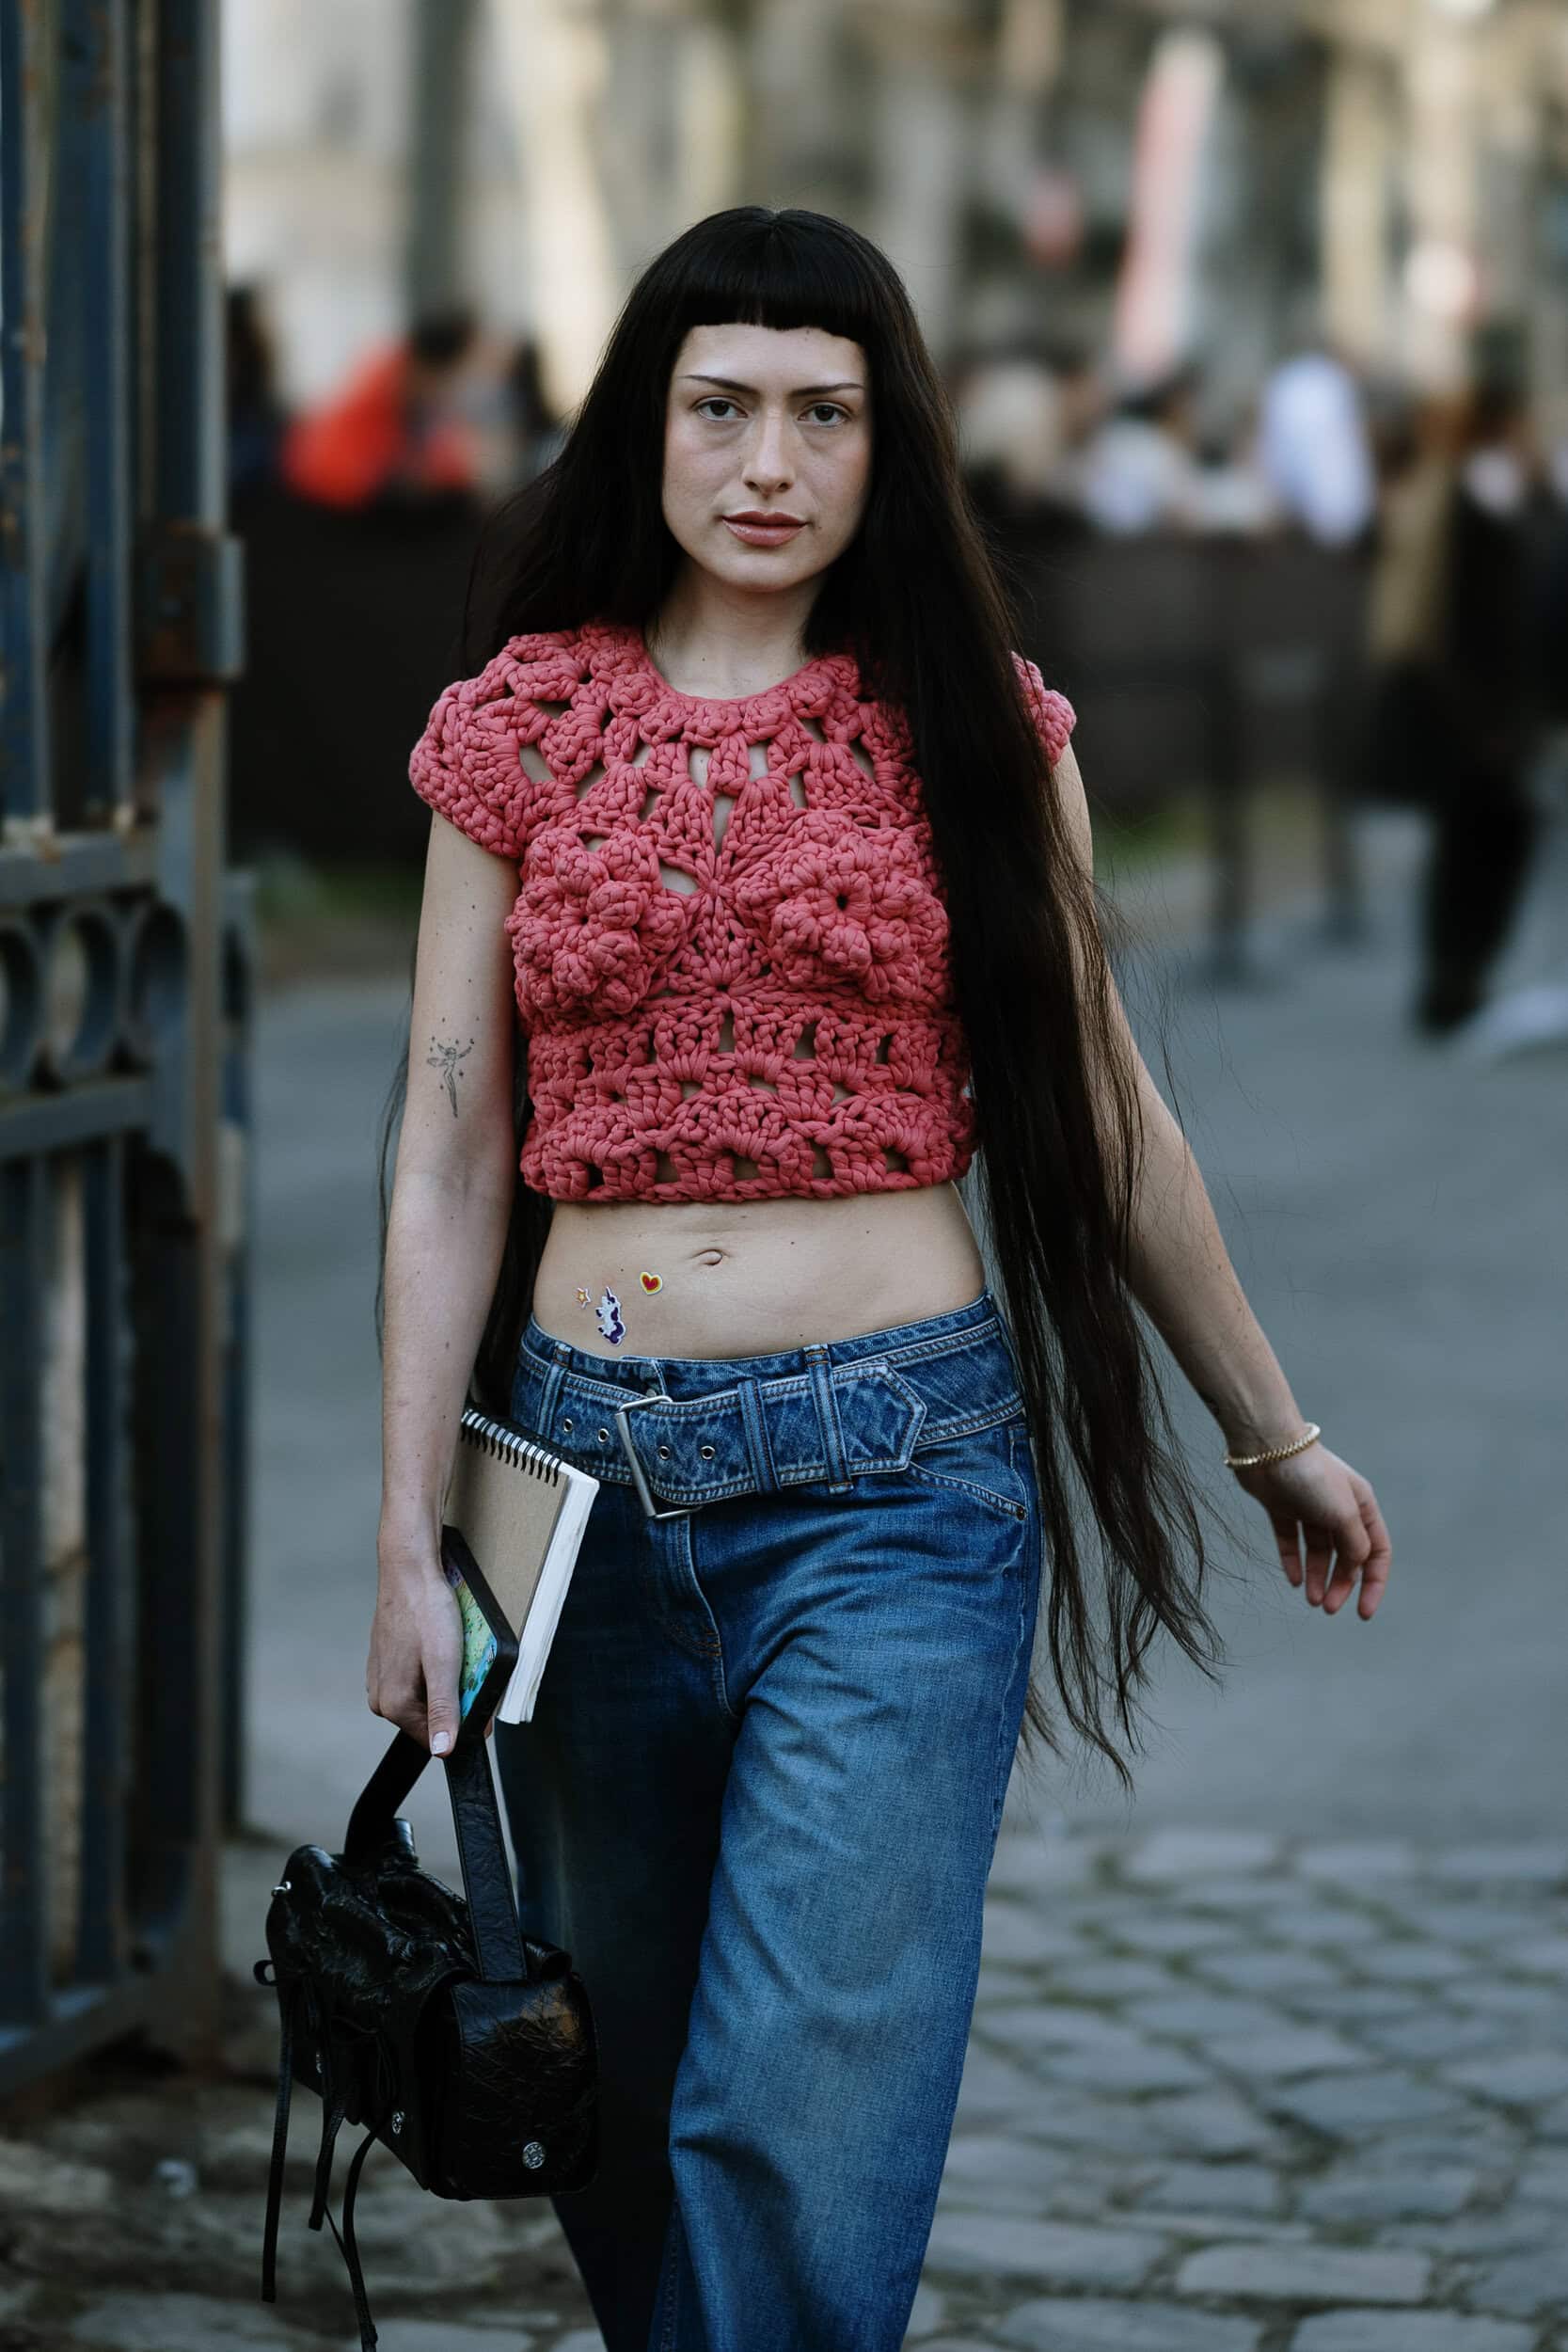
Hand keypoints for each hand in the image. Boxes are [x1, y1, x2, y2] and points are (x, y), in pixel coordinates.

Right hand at [366, 1553, 493, 1752]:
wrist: (409, 1572)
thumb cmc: (426, 1611)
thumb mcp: (444, 1663)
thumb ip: (444, 1709)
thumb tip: (443, 1750)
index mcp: (393, 1705)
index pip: (436, 1738)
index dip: (463, 1724)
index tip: (478, 1701)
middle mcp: (381, 1697)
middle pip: (431, 1717)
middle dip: (453, 1700)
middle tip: (466, 1669)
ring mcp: (382, 1680)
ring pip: (425, 1696)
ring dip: (445, 1682)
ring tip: (452, 1653)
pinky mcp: (387, 1663)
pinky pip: (418, 1678)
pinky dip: (434, 1667)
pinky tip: (439, 1646)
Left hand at [1230, 1442, 1391, 1619]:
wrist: (1267, 1448)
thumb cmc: (1311, 1477)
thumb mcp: (1344, 1514)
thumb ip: (1354, 1544)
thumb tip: (1356, 1567)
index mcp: (1362, 1506)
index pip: (1376, 1552)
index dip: (1373, 1583)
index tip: (1363, 1613)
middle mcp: (1338, 1508)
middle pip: (1345, 1555)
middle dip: (1340, 1584)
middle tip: (1326, 1608)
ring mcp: (1308, 1507)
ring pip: (1317, 1551)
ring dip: (1317, 1576)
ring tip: (1310, 1600)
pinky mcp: (1281, 1507)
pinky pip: (1290, 1541)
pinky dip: (1292, 1561)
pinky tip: (1293, 1581)